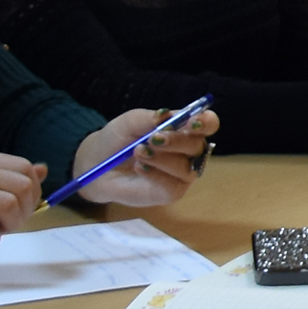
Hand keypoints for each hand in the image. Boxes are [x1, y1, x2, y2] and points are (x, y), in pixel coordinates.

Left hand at [69, 106, 213, 207]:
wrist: (98, 164)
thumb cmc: (118, 139)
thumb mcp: (130, 122)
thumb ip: (149, 118)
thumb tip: (166, 115)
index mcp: (184, 130)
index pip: (208, 124)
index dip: (206, 122)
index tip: (192, 123)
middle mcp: (188, 152)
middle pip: (198, 146)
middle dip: (177, 141)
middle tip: (153, 138)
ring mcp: (181, 174)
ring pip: (186, 168)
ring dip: (162, 159)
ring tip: (138, 153)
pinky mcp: (171, 192)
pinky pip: (172, 185)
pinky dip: (155, 174)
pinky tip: (139, 168)